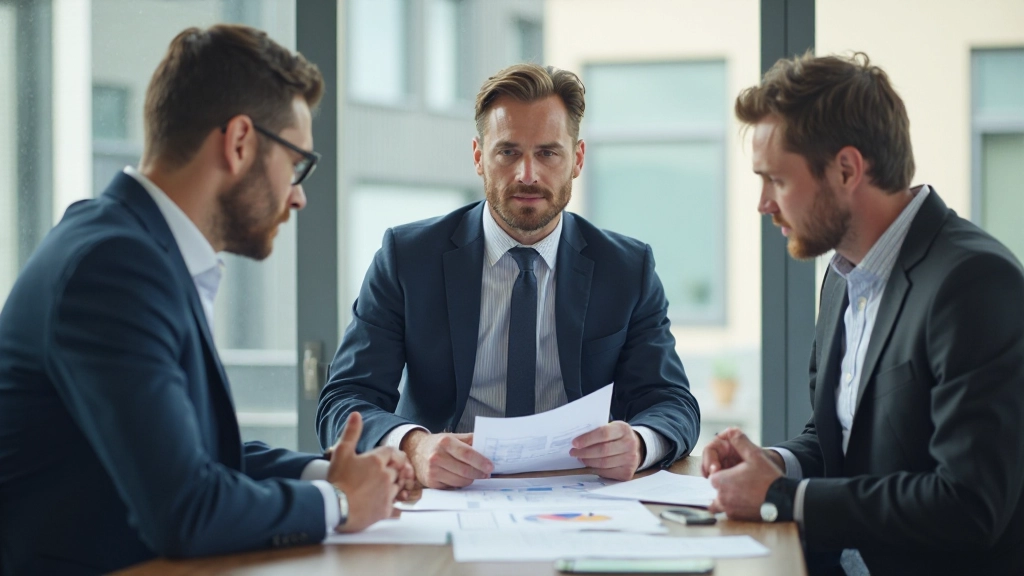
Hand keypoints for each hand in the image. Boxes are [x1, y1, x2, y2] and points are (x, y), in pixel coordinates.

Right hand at [327, 412, 406, 532]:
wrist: (334, 507)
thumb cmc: (337, 480)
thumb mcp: (341, 452)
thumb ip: (351, 433)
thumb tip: (356, 414)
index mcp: (377, 461)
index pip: (394, 453)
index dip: (392, 456)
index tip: (389, 460)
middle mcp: (386, 476)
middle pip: (397, 471)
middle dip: (391, 472)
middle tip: (379, 476)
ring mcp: (387, 494)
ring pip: (398, 488)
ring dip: (391, 488)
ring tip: (376, 491)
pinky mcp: (386, 510)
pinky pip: (396, 506)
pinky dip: (391, 505)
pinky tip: (380, 504)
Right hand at [401, 429, 492, 488]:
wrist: (415, 450)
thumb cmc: (438, 444)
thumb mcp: (453, 437)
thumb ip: (470, 440)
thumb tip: (488, 447)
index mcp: (445, 442)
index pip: (467, 453)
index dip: (480, 461)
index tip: (490, 466)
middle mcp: (437, 456)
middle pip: (465, 470)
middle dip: (479, 473)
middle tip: (486, 473)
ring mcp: (433, 471)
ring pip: (460, 481)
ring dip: (471, 479)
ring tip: (474, 475)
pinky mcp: (431, 482)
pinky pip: (452, 486)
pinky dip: (460, 484)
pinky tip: (461, 478)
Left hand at [570, 421, 641, 480]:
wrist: (635, 447)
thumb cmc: (617, 436)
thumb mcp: (611, 427)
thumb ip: (597, 431)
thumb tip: (577, 440)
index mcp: (623, 429)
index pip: (603, 433)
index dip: (587, 439)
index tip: (574, 443)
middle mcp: (629, 444)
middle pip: (603, 450)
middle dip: (584, 452)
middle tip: (573, 452)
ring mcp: (630, 460)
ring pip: (603, 463)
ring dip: (588, 461)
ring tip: (580, 458)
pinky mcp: (627, 473)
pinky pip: (607, 473)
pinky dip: (595, 469)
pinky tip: (589, 465)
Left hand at [707, 428, 782, 520]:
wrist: (786, 500)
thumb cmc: (769, 478)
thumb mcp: (755, 454)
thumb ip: (739, 441)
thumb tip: (729, 431)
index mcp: (721, 481)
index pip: (712, 473)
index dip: (722, 469)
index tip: (735, 469)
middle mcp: (721, 498)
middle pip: (716, 487)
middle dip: (725, 481)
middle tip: (742, 478)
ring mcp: (728, 510)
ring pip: (721, 500)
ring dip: (729, 494)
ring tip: (745, 489)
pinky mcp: (737, 518)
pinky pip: (730, 510)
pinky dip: (735, 505)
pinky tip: (748, 498)